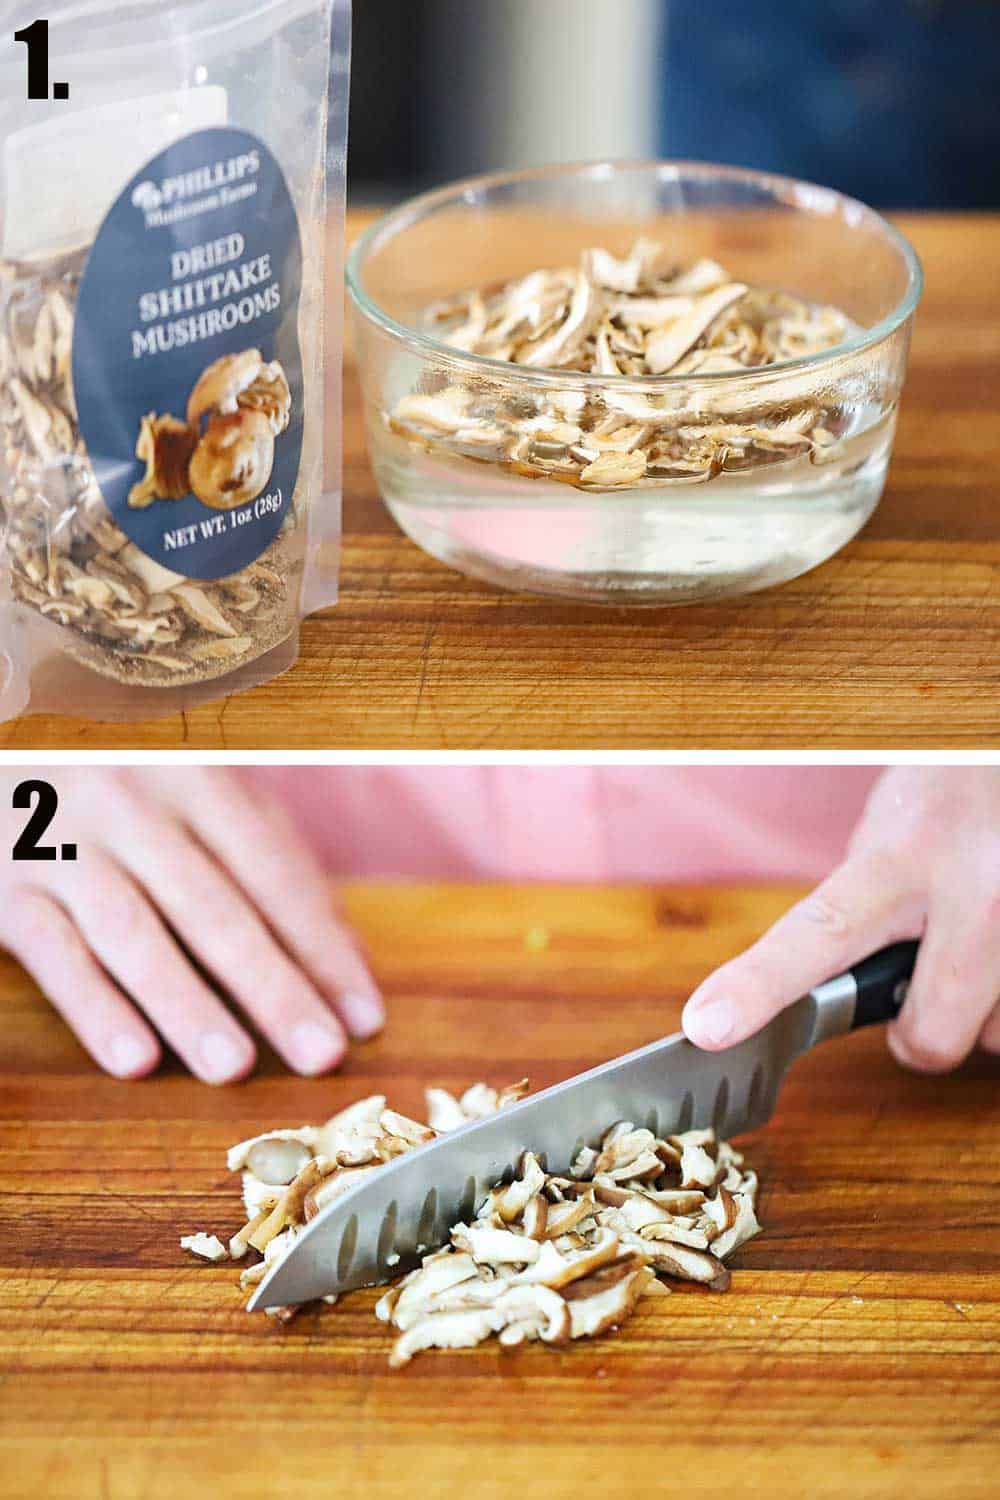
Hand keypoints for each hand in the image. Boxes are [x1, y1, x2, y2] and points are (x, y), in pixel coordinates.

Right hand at [0, 769, 383, 1081]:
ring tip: (234, 1066)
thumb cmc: (127, 786)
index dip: (322, 948)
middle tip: (320, 1053)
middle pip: (214, 908)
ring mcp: (65, 843)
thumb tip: (346, 960)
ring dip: (187, 1005)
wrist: (9, 756)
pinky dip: (96, 1007)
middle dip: (273, 987)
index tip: (363, 1017)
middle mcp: (134, 804)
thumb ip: (273, 864)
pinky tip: (134, 1058)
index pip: (274, 873)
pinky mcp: (8, 889)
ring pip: (135, 932)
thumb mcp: (202, 798)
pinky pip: (56, 952)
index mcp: (197, 778)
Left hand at [682, 767, 999, 1072]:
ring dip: (983, 1011)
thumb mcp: (886, 839)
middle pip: (929, 1032)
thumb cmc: (946, 802)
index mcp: (902, 857)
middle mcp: (973, 888)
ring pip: (995, 1036)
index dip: (759, 986)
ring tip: (980, 941)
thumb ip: (857, 910)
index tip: (707, 1026)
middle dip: (919, 1031)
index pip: (819, 932)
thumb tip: (813, 985)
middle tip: (919, 982)